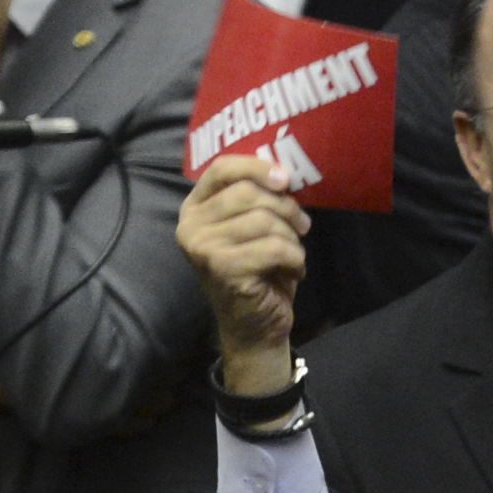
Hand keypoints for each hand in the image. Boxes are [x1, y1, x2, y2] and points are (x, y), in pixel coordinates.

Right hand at [181, 152, 312, 387]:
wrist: (256, 325)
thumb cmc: (260, 272)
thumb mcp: (256, 228)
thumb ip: (260, 198)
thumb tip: (284, 171)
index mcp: (195, 207)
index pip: (222, 168)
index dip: (257, 167)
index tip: (286, 179)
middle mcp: (190, 224)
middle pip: (249, 193)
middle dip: (286, 209)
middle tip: (301, 228)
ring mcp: (202, 247)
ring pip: (264, 220)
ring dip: (292, 238)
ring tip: (291, 255)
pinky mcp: (222, 268)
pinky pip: (275, 247)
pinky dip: (295, 259)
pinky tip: (291, 272)